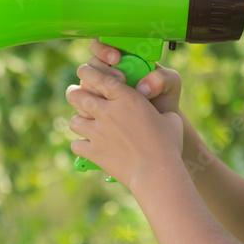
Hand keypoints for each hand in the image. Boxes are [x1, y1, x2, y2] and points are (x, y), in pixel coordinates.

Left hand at [66, 62, 183, 187]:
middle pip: (77, 95)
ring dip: (78, 120)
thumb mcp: (170, 118)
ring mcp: (98, 132)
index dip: (88, 71)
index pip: (98, 76)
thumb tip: (158, 112)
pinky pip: (76, 145)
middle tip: (76, 94)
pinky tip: (88, 146)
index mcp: (127, 98)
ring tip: (83, 122)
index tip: (85, 71)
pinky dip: (81, 145)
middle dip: (74, 93)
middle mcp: (108, 112)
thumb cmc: (168, 144)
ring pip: (73, 120)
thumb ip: (156, 110)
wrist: (158, 173)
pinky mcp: (94, 152)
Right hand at [86, 39, 183, 114]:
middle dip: (101, 70)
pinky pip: (84, 106)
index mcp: (124, 58)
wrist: (161, 123)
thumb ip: (162, 78)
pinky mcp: (95, 109)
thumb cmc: (165, 97)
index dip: (104, 48)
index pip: (104, 44)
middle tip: (120, 80)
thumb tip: (142, 88)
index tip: (116, 58)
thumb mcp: (171, 83)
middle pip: (90, 63)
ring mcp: (99, 91)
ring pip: (84, 84)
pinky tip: (107, 114)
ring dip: (95, 90)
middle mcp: (108, 72)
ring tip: (115, 100)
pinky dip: (91, 108)